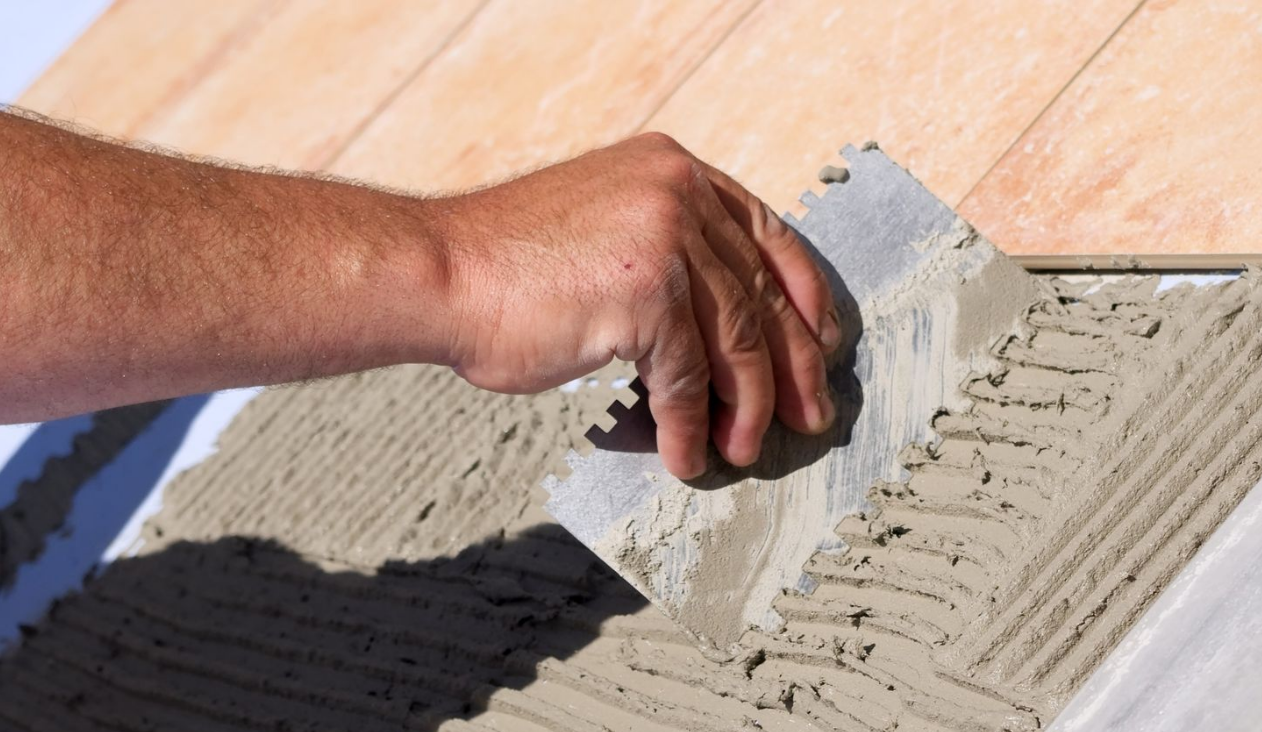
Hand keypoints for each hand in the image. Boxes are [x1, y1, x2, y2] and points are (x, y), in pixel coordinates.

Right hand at [429, 132, 841, 478]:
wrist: (437, 273)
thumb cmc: (506, 268)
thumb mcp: (606, 234)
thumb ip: (668, 258)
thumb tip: (727, 340)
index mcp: (672, 170)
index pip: (766, 234)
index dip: (804, 295)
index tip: (824, 343)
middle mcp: (678, 193)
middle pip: (760, 294)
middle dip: (790, 366)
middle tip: (808, 415)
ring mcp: (666, 239)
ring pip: (736, 343)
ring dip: (744, 409)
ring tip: (743, 451)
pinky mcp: (647, 294)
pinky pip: (687, 379)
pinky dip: (690, 427)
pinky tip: (685, 457)